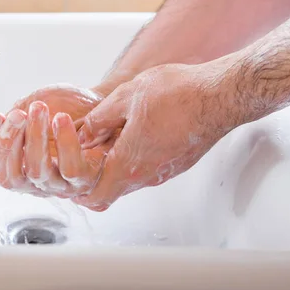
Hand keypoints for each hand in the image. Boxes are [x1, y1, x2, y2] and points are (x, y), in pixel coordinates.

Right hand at [0, 84, 113, 202]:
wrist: (101, 102)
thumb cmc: (65, 108)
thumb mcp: (26, 113)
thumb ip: (2, 128)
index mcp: (16, 165)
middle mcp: (34, 179)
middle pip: (9, 177)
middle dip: (7, 143)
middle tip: (16, 115)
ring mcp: (59, 182)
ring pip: (36, 172)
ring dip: (34, 138)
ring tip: (38, 109)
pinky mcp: (84, 178)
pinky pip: (71, 168)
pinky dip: (65, 143)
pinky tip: (61, 119)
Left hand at [73, 62, 240, 208]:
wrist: (221, 94)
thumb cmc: (180, 94)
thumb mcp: (127, 97)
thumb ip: (99, 118)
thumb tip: (83, 132)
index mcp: (130, 163)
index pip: (95, 196)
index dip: (76, 190)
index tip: (67, 173)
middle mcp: (148, 175)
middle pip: (110, 190)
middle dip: (92, 178)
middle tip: (82, 157)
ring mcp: (164, 171)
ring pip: (129, 178)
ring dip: (113, 164)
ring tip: (104, 139)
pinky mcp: (176, 162)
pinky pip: (147, 168)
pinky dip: (132, 158)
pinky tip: (130, 133)